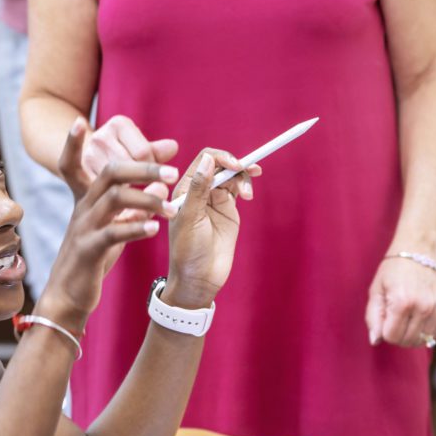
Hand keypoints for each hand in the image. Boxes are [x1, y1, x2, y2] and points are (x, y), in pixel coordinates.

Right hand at [38, 119, 178, 331]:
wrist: (69, 294)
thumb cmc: (93, 255)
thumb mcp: (114, 225)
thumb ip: (138, 204)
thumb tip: (164, 184)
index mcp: (87, 198)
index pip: (75, 162)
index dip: (73, 142)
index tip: (79, 121)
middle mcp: (83, 207)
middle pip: (110, 173)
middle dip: (142, 167)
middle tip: (174, 171)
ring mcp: (84, 227)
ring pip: (114, 199)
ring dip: (147, 198)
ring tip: (172, 206)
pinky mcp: (89, 250)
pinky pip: (112, 234)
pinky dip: (135, 228)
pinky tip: (154, 229)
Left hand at [165, 148, 253, 308]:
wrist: (200, 278)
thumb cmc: (187, 251)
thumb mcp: (190, 218)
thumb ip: (199, 188)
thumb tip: (208, 159)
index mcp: (185, 189)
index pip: (203, 160)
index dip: (221, 157)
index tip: (235, 165)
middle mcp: (200, 190)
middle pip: (221, 164)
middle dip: (236, 164)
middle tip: (249, 169)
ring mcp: (215, 199)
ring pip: (232, 176)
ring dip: (242, 177)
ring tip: (247, 194)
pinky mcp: (228, 210)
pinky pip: (238, 189)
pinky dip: (245, 186)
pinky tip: (248, 195)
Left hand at [364, 254, 435, 348]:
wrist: (418, 251)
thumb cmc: (393, 271)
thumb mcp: (376, 291)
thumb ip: (373, 317)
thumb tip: (376, 341)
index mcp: (402, 302)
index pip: (392, 337)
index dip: (385, 332)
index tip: (385, 318)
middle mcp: (423, 306)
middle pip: (408, 341)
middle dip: (398, 335)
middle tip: (395, 318)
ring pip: (423, 340)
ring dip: (412, 335)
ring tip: (407, 318)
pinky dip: (426, 332)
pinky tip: (419, 318)